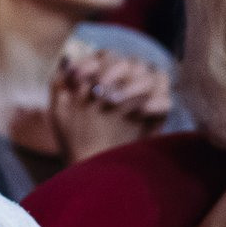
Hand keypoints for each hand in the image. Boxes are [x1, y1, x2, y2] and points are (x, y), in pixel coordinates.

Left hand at [49, 48, 171, 162]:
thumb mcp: (59, 112)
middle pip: (132, 62)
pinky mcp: (157, 117)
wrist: (90, 170)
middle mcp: (128, 83)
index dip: (92, 61)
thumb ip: (59, 84)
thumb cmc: (73, 139)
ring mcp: (145, 98)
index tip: (76, 76)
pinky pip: (166, 101)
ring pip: (154, 75)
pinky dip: (155, 101)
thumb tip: (66, 59)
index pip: (106, 56)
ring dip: (133, 84)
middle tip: (99, 90)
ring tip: (114, 101)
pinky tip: (138, 111)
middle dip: (114, 71)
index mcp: (106, 76)